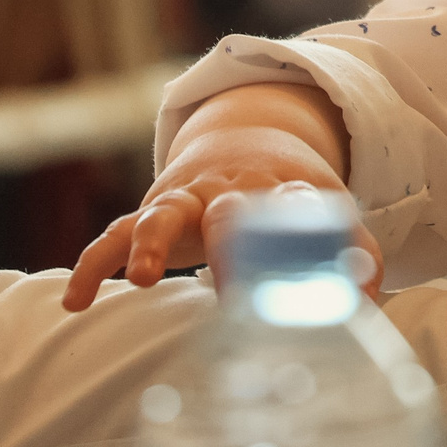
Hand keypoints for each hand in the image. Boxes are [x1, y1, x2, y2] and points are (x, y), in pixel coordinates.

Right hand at [62, 84, 369, 308]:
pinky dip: (93, 265)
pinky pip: (114, 237)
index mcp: (278, 190)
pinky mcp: (152, 215)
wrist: (246, 145)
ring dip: (149, 243)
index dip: (298, 218)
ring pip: (159, 213)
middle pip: (217, 205)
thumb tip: (369, 294)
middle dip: (216, 236)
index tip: (303, 246)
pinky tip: (77, 302)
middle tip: (217, 261)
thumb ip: (355, 250)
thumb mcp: (325, 211)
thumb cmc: (288, 194)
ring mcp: (184, 201)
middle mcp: (227, 192)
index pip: (292, 199)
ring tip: (140, 277)